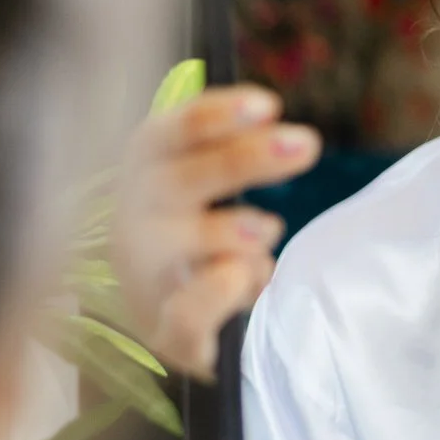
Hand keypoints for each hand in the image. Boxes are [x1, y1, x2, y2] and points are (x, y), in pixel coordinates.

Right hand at [114, 85, 320, 380]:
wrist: (178, 325)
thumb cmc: (199, 245)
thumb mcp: (210, 193)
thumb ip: (233, 161)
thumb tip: (292, 141)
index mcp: (144, 179)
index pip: (165, 136)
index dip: (213, 117)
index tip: (268, 105)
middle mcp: (132, 225)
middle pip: (172, 182)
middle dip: (241, 159)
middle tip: (307, 144)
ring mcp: (144, 282)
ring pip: (166, 245)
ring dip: (228, 229)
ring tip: (270, 229)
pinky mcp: (166, 334)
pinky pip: (184, 313)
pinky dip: (220, 290)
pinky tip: (251, 276)